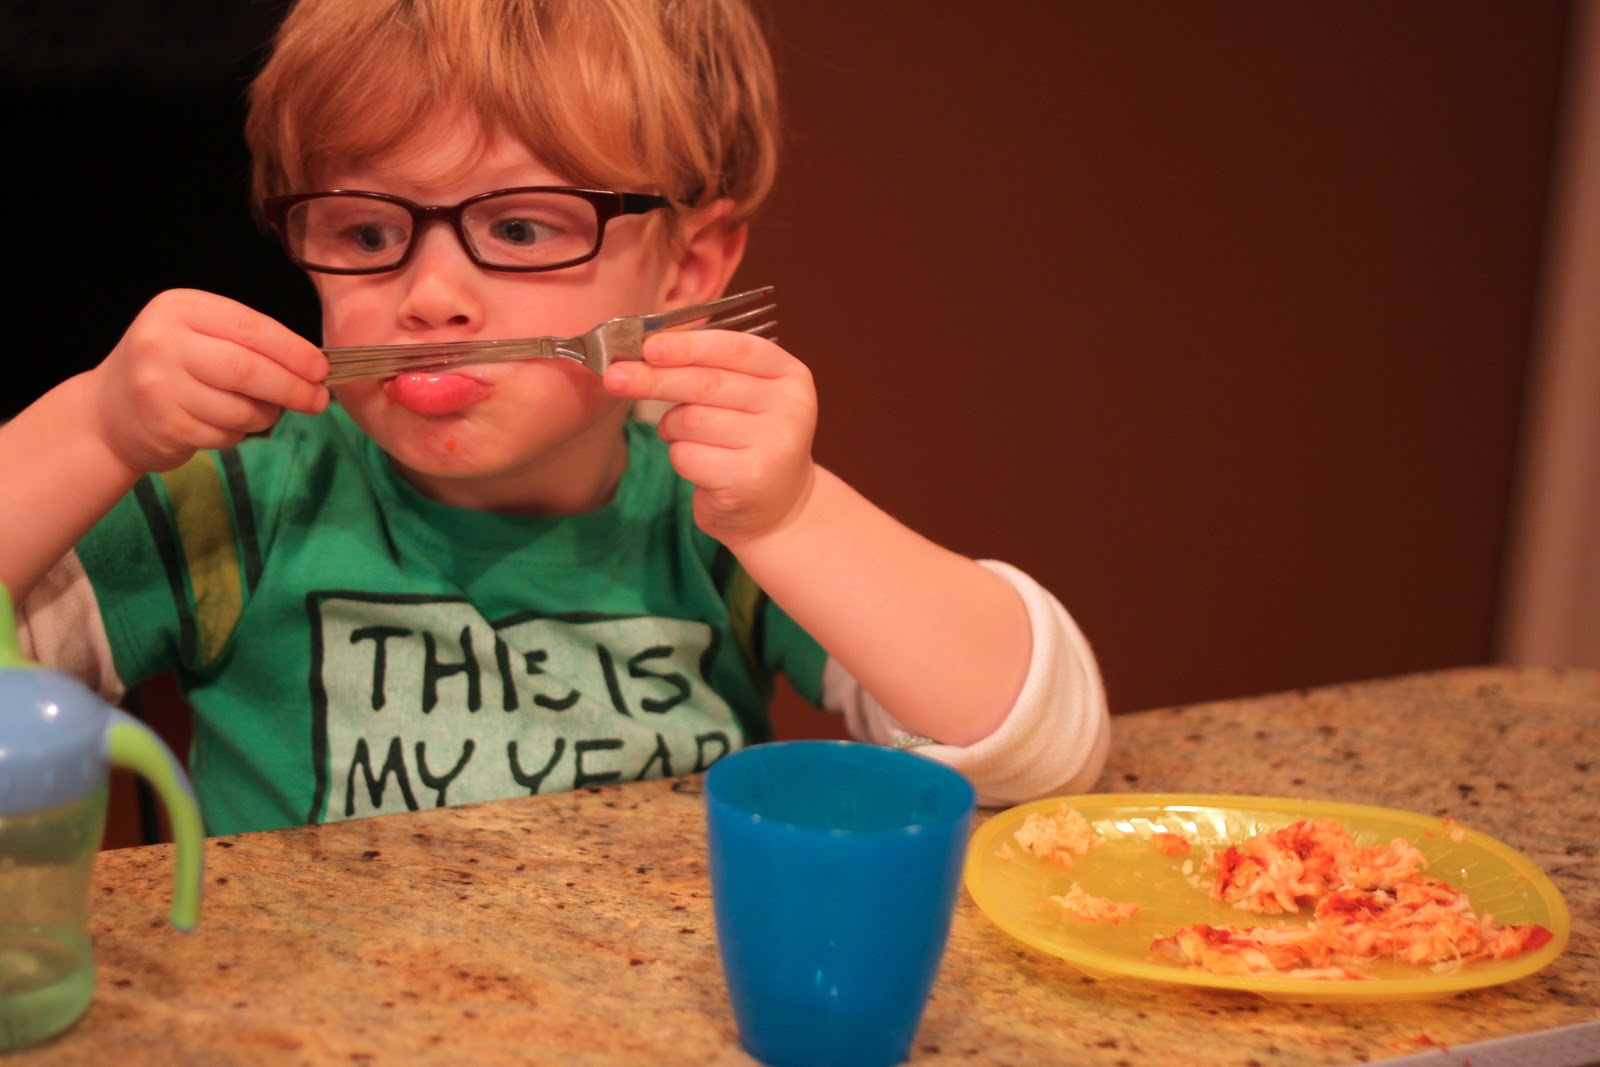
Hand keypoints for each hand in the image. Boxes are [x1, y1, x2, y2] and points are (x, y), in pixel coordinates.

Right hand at [92, 289, 328, 471]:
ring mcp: (158, 384)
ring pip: (240, 408)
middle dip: (292, 388)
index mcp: (180, 308)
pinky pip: (225, 434)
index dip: (293, 351)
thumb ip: (247, 342)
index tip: (321, 369)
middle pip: (248, 369)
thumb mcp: (199, 335)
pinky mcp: (163, 424)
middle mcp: (163, 341)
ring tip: (266, 413)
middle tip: (318, 401)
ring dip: (266, 416)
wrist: (109, 412)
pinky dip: (240, 435)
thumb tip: (312, 367)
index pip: (251, 327)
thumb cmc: (172, 369)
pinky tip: (228, 426)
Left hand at [603, 329, 816, 545]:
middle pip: (706, 383)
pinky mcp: (749, 479)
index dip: (689, 345)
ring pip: (689, 420)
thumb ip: (709, 368)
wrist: (778, 507)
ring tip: (688, 439)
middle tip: (615, 377)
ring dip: (672, 429)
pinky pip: (686, 455)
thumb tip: (648, 350)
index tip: (649, 345)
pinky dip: (680, 458)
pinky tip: (703, 467)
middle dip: (654, 379)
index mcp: (790, 376)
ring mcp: (774, 445)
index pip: (735, 348)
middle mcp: (790, 407)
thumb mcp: (743, 397)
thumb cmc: (748, 443)